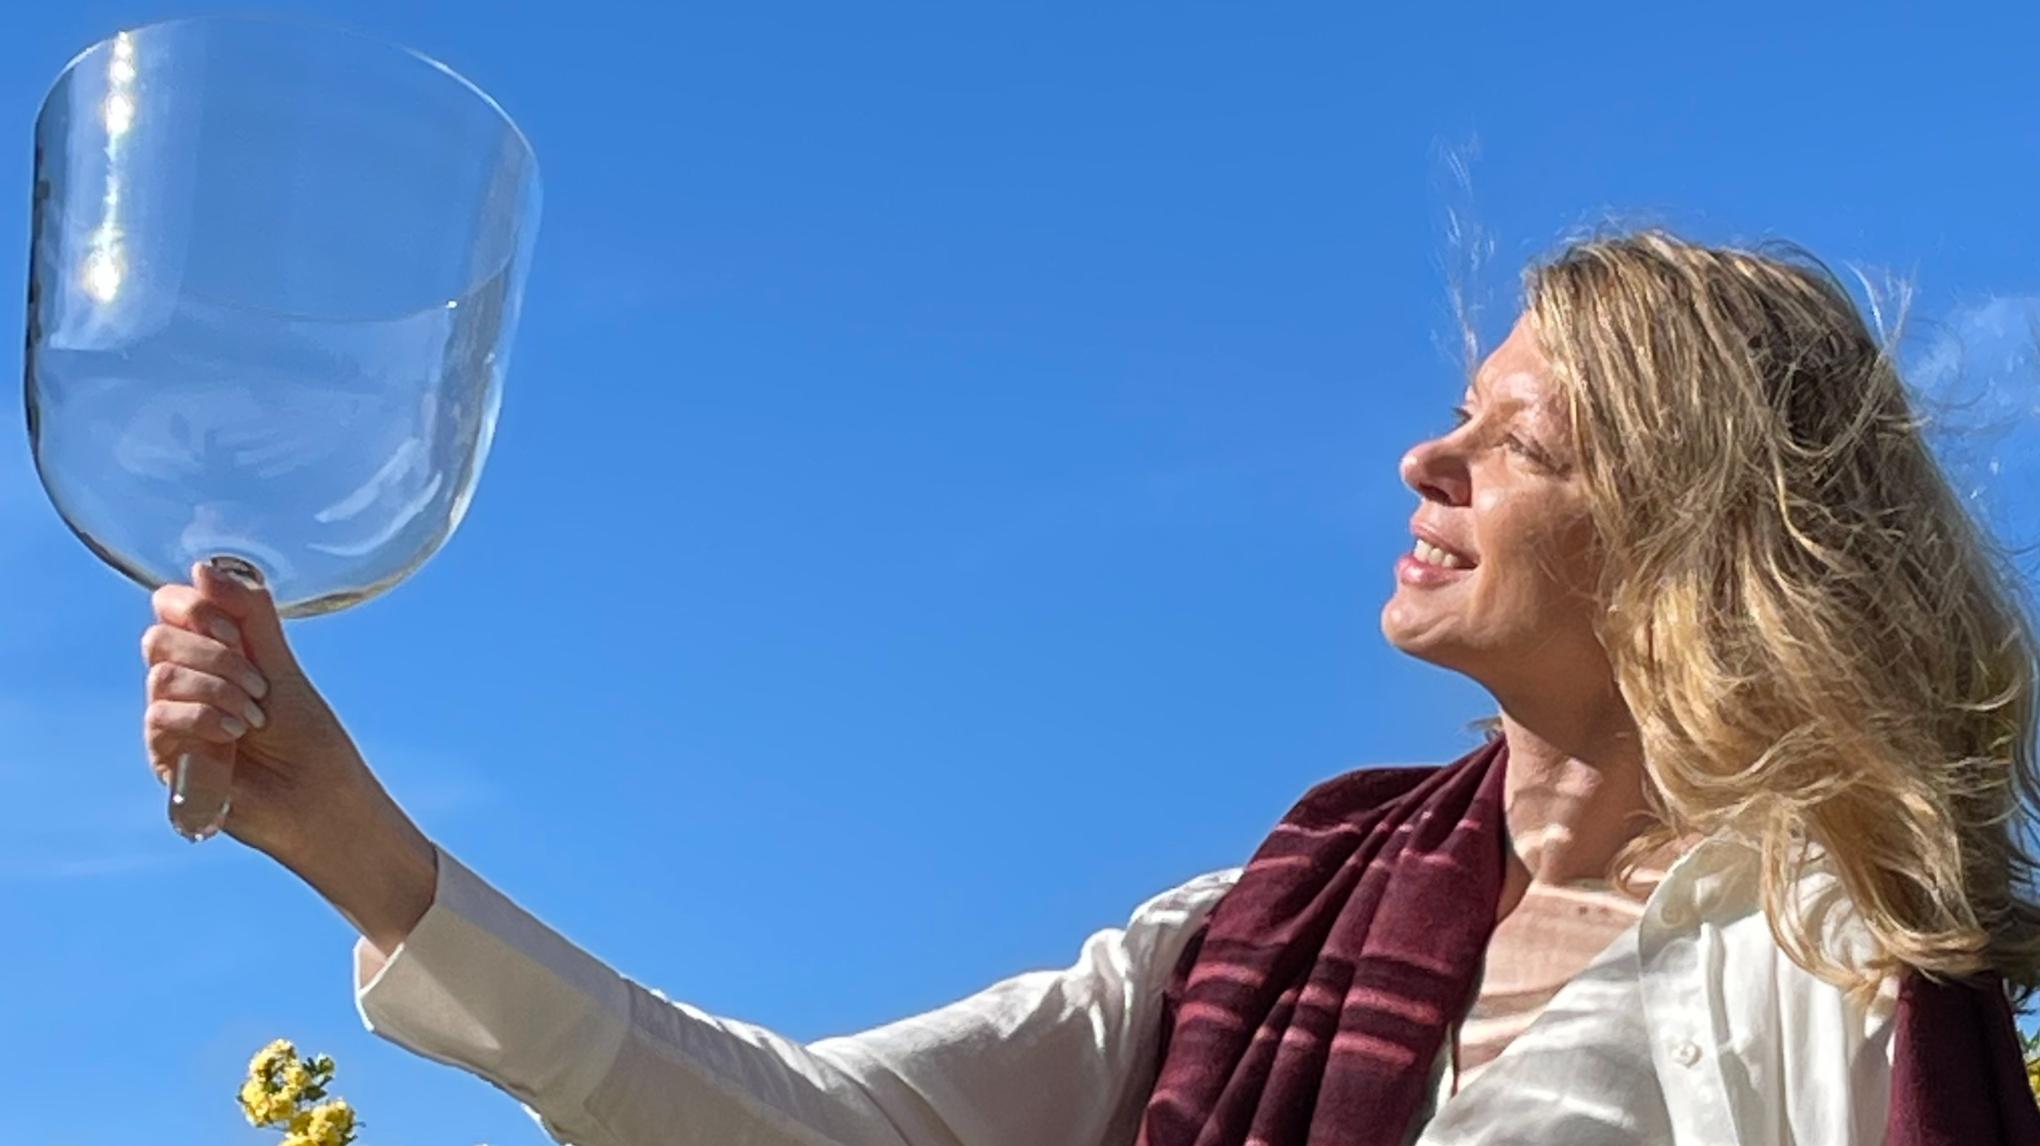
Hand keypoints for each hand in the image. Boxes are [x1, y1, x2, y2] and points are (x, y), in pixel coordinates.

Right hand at [142, 559, 436, 951]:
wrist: (318, 796)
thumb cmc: (307, 736)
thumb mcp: (282, 664)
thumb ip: (249, 615)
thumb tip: (203, 566)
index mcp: (212, 653)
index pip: (173, 606)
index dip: (198, 609)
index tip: (241, 635)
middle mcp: (185, 682)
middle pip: (160, 636)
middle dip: (215, 652)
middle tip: (258, 681)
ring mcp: (172, 718)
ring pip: (161, 674)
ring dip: (218, 688)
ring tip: (256, 715)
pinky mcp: (166, 754)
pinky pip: (159, 715)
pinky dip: (203, 717)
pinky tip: (236, 735)